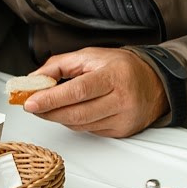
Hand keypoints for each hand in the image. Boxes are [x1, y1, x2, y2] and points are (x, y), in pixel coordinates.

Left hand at [20, 46, 166, 136]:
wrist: (155, 83)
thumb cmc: (123, 68)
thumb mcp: (91, 56)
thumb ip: (60, 65)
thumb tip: (35, 79)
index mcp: (114, 76)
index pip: (78, 91)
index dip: (51, 98)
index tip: (31, 101)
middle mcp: (121, 99)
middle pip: (76, 113)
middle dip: (49, 112)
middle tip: (33, 106)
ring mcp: (122, 118)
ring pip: (80, 125)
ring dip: (60, 117)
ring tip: (50, 107)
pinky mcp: (121, 131)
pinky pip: (89, 131)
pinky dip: (75, 122)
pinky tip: (74, 111)